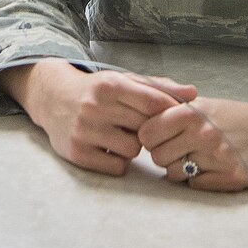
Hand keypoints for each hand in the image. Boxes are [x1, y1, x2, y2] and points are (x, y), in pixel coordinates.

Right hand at [0, 59, 195, 175]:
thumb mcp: (124, 81)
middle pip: (145, 128)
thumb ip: (159, 87)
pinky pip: (117, 166)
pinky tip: (109, 148)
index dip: (168, 113)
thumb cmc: (98, 90)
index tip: (172, 118)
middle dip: (148, 129)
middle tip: (140, 126)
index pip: (153, 102)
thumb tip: (193, 93)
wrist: (53, 99)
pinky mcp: (78, 153)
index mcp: (110, 85)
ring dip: (133, 146)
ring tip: (122, 135)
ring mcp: (84, 131)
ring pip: (133, 150)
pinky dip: (118, 160)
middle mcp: (95, 107)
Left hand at [138, 96, 247, 191]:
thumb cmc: (242, 118)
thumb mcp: (207, 104)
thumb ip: (176, 109)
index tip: (159, 138)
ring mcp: (217, 158)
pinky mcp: (231, 178)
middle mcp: (202, 134)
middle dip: (165, 155)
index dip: (150, 137)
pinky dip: (200, 181)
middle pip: (158, 156)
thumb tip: (144, 111)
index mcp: (193, 113)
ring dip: (182, 170)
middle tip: (181, 150)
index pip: (147, 132)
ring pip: (174, 174)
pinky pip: (196, 187)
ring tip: (198, 160)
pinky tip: (213, 169)